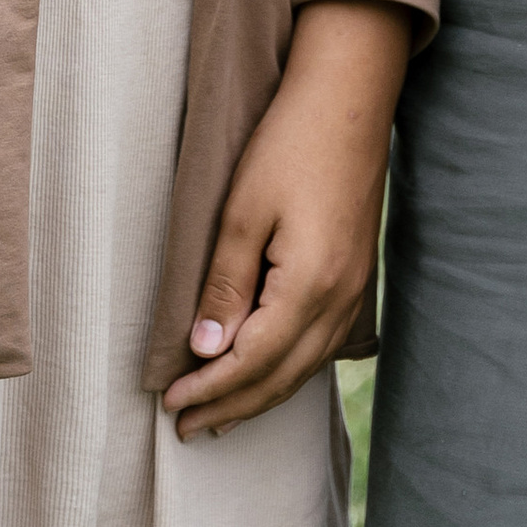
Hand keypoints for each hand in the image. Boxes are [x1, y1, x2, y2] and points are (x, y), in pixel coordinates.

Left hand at [163, 0, 409, 442]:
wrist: (350, 97)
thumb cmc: (290, 144)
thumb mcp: (243, 213)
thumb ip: (225, 287)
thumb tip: (205, 351)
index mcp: (310, 287)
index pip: (252, 363)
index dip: (210, 390)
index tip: (170, 405)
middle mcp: (340, 299)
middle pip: (282, 377)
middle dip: (233, 407)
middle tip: (187, 429)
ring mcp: (355, 290)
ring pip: (305, 366)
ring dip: (261, 395)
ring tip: (221, 414)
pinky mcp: (357, 276)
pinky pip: (322, 345)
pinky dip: (289, 368)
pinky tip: (269, 371)